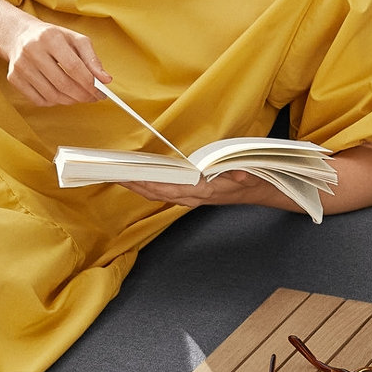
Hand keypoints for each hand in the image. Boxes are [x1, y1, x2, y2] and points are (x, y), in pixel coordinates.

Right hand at [7, 19, 110, 106]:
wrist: (20, 36)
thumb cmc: (53, 38)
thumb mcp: (75, 40)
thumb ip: (92, 59)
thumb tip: (106, 80)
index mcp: (50, 37)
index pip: (73, 67)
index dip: (89, 83)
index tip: (100, 93)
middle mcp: (32, 50)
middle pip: (63, 83)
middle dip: (82, 95)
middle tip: (93, 98)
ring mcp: (20, 66)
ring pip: (52, 95)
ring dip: (70, 101)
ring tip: (79, 96)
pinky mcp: (13, 78)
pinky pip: (39, 100)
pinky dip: (54, 102)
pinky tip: (61, 95)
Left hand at [116, 171, 282, 208]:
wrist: (256, 191)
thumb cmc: (251, 179)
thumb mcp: (251, 174)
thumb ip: (244, 174)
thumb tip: (238, 175)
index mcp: (205, 190)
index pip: (173, 188)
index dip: (152, 183)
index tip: (134, 176)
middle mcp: (193, 197)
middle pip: (158, 193)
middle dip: (136, 185)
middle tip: (115, 174)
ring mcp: (189, 197)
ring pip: (158, 194)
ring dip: (138, 187)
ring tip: (119, 176)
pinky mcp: (188, 194)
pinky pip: (163, 192)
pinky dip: (148, 186)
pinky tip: (137, 179)